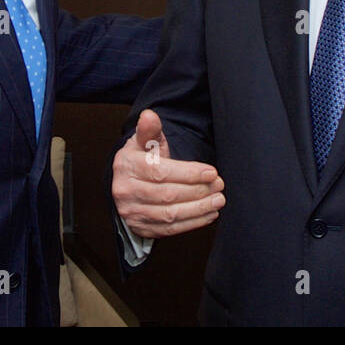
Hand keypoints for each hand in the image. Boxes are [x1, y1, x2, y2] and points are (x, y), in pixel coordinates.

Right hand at [112, 109, 224, 237]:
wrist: (128, 182)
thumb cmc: (142, 158)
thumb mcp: (145, 140)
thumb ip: (150, 129)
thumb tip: (149, 115)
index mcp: (127, 165)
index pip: (161, 172)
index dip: (189, 174)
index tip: (212, 172)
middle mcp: (125, 191)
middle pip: (167, 195)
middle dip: (198, 191)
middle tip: (219, 186)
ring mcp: (131, 212)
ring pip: (170, 215)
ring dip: (198, 209)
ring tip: (218, 200)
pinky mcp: (140, 227)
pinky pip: (169, 229)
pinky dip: (192, 223)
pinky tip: (209, 214)